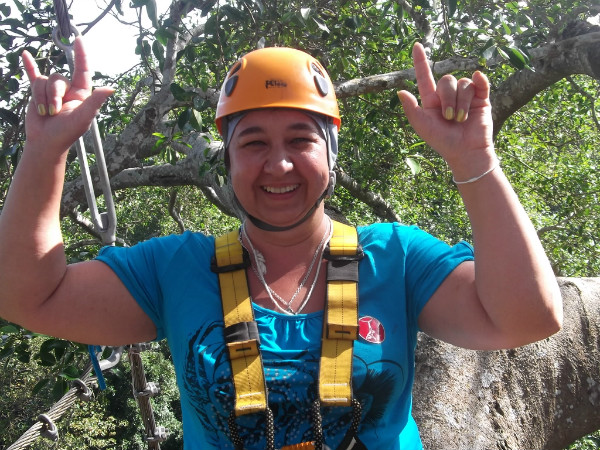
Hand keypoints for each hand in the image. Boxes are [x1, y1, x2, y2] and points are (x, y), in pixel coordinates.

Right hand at [22, 37, 113, 153]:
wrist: (46, 143)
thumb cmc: (66, 133)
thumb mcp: (83, 117)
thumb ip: (95, 101)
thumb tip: (110, 88)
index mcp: (81, 94)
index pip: (82, 70)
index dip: (81, 54)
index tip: (78, 39)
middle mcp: (68, 90)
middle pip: (57, 78)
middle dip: (52, 95)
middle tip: (54, 112)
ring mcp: (52, 91)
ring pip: (43, 81)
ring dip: (41, 98)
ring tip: (46, 113)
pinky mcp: (37, 93)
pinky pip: (32, 75)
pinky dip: (29, 65)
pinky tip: (26, 55)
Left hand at [398, 43, 495, 178]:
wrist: (466, 151)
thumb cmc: (442, 141)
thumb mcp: (422, 126)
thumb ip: (411, 109)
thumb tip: (400, 91)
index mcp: (432, 100)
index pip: (425, 77)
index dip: (420, 61)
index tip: (416, 45)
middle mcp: (448, 95)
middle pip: (447, 80)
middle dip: (448, 99)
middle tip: (449, 118)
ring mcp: (465, 96)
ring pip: (462, 83)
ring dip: (461, 103)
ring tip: (461, 119)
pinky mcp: (481, 98)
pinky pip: (479, 82)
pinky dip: (479, 81)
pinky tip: (479, 80)